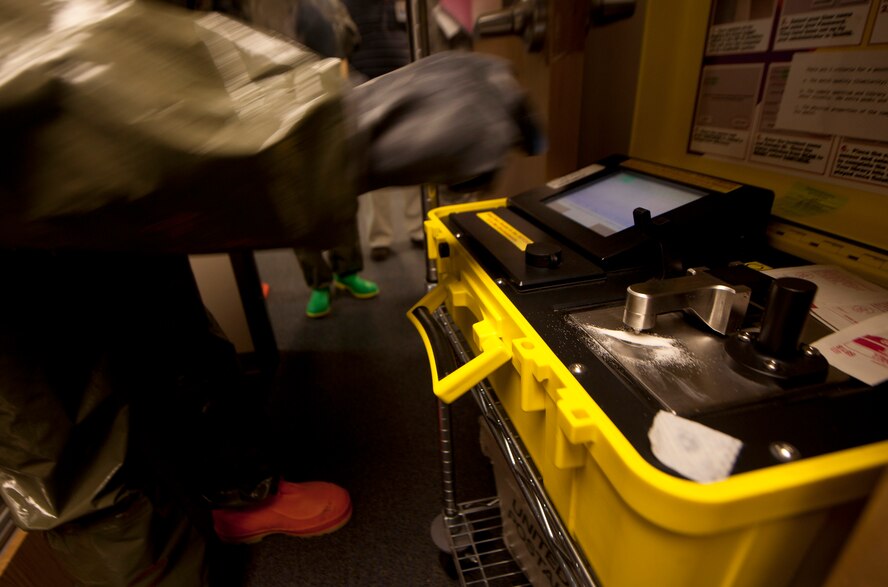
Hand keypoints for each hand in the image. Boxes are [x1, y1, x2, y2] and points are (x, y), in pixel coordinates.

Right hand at [346, 51, 544, 192]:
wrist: (366, 138)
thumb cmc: (375, 122)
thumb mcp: (416, 94)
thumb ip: (448, 99)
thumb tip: (465, 119)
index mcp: (460, 62)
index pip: (503, 76)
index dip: (510, 102)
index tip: (517, 118)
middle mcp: (484, 78)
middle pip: (517, 106)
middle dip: (524, 129)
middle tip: (531, 147)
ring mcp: (494, 109)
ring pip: (504, 144)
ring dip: (482, 161)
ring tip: (443, 168)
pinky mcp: (496, 141)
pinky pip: (490, 173)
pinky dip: (470, 182)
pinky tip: (442, 177)